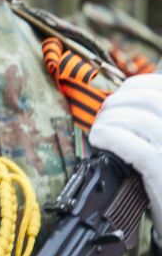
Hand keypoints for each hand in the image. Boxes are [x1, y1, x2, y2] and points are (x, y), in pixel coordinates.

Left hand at [88, 73, 161, 242]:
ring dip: (108, 120)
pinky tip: (99, 140)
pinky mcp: (161, 168)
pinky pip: (127, 141)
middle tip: (104, 117)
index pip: (161, 87)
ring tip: (101, 131)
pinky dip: (107, 135)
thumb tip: (127, 97)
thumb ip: (155, 120)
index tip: (120, 97)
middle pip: (145, 99)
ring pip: (134, 118)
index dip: (135, 87)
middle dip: (117, 103)